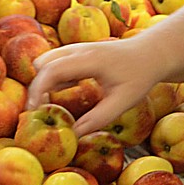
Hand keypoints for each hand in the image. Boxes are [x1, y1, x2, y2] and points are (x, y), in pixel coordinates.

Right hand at [29, 39, 162, 137]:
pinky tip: (57, 97)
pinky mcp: (78, 53)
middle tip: (38, 112)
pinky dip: (51, 79)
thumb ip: (99, 118)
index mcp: (89, 59)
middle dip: (36, 87)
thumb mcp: (123, 101)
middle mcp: (79, 50)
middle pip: (43, 63)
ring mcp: (77, 49)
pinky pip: (56, 64)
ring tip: (46, 106)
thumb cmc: (140, 76)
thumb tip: (74, 135)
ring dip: (43, 82)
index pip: (52, 70)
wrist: (151, 53)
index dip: (37, 89)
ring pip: (47, 62)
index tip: (32, 110)